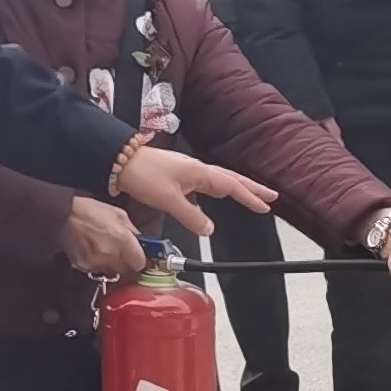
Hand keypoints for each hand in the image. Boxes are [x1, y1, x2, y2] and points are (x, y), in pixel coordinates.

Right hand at [62, 197, 143, 276]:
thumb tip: (139, 239)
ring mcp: (96, 262)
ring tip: (104, 249)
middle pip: (127, 271)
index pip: (139, 263)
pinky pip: (97, 270)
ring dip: (112, 264)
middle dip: (126, 263)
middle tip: (121, 253)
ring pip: (112, 272)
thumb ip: (131, 228)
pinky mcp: (84, 266)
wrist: (61, 215)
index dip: (138, 259)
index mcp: (122, 239)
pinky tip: (93, 251)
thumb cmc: (89, 211)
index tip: (136, 255)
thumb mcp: (117, 213)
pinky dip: (98, 264)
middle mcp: (110, 254)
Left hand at [121, 146, 269, 239]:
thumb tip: (208, 229)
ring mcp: (188, 170)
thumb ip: (191, 216)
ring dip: (237, 187)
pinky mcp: (178, 174)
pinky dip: (218, 188)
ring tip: (249, 194)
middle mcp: (197, 169)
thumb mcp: (169, 200)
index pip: (232, 186)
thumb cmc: (144, 174)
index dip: (250, 197)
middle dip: (252, 188)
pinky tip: (214, 194)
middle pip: (232, 179)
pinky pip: (206, 182)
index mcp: (200, 173)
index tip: (265, 206)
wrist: (120, 161)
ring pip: (220, 179)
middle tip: (270, 196)